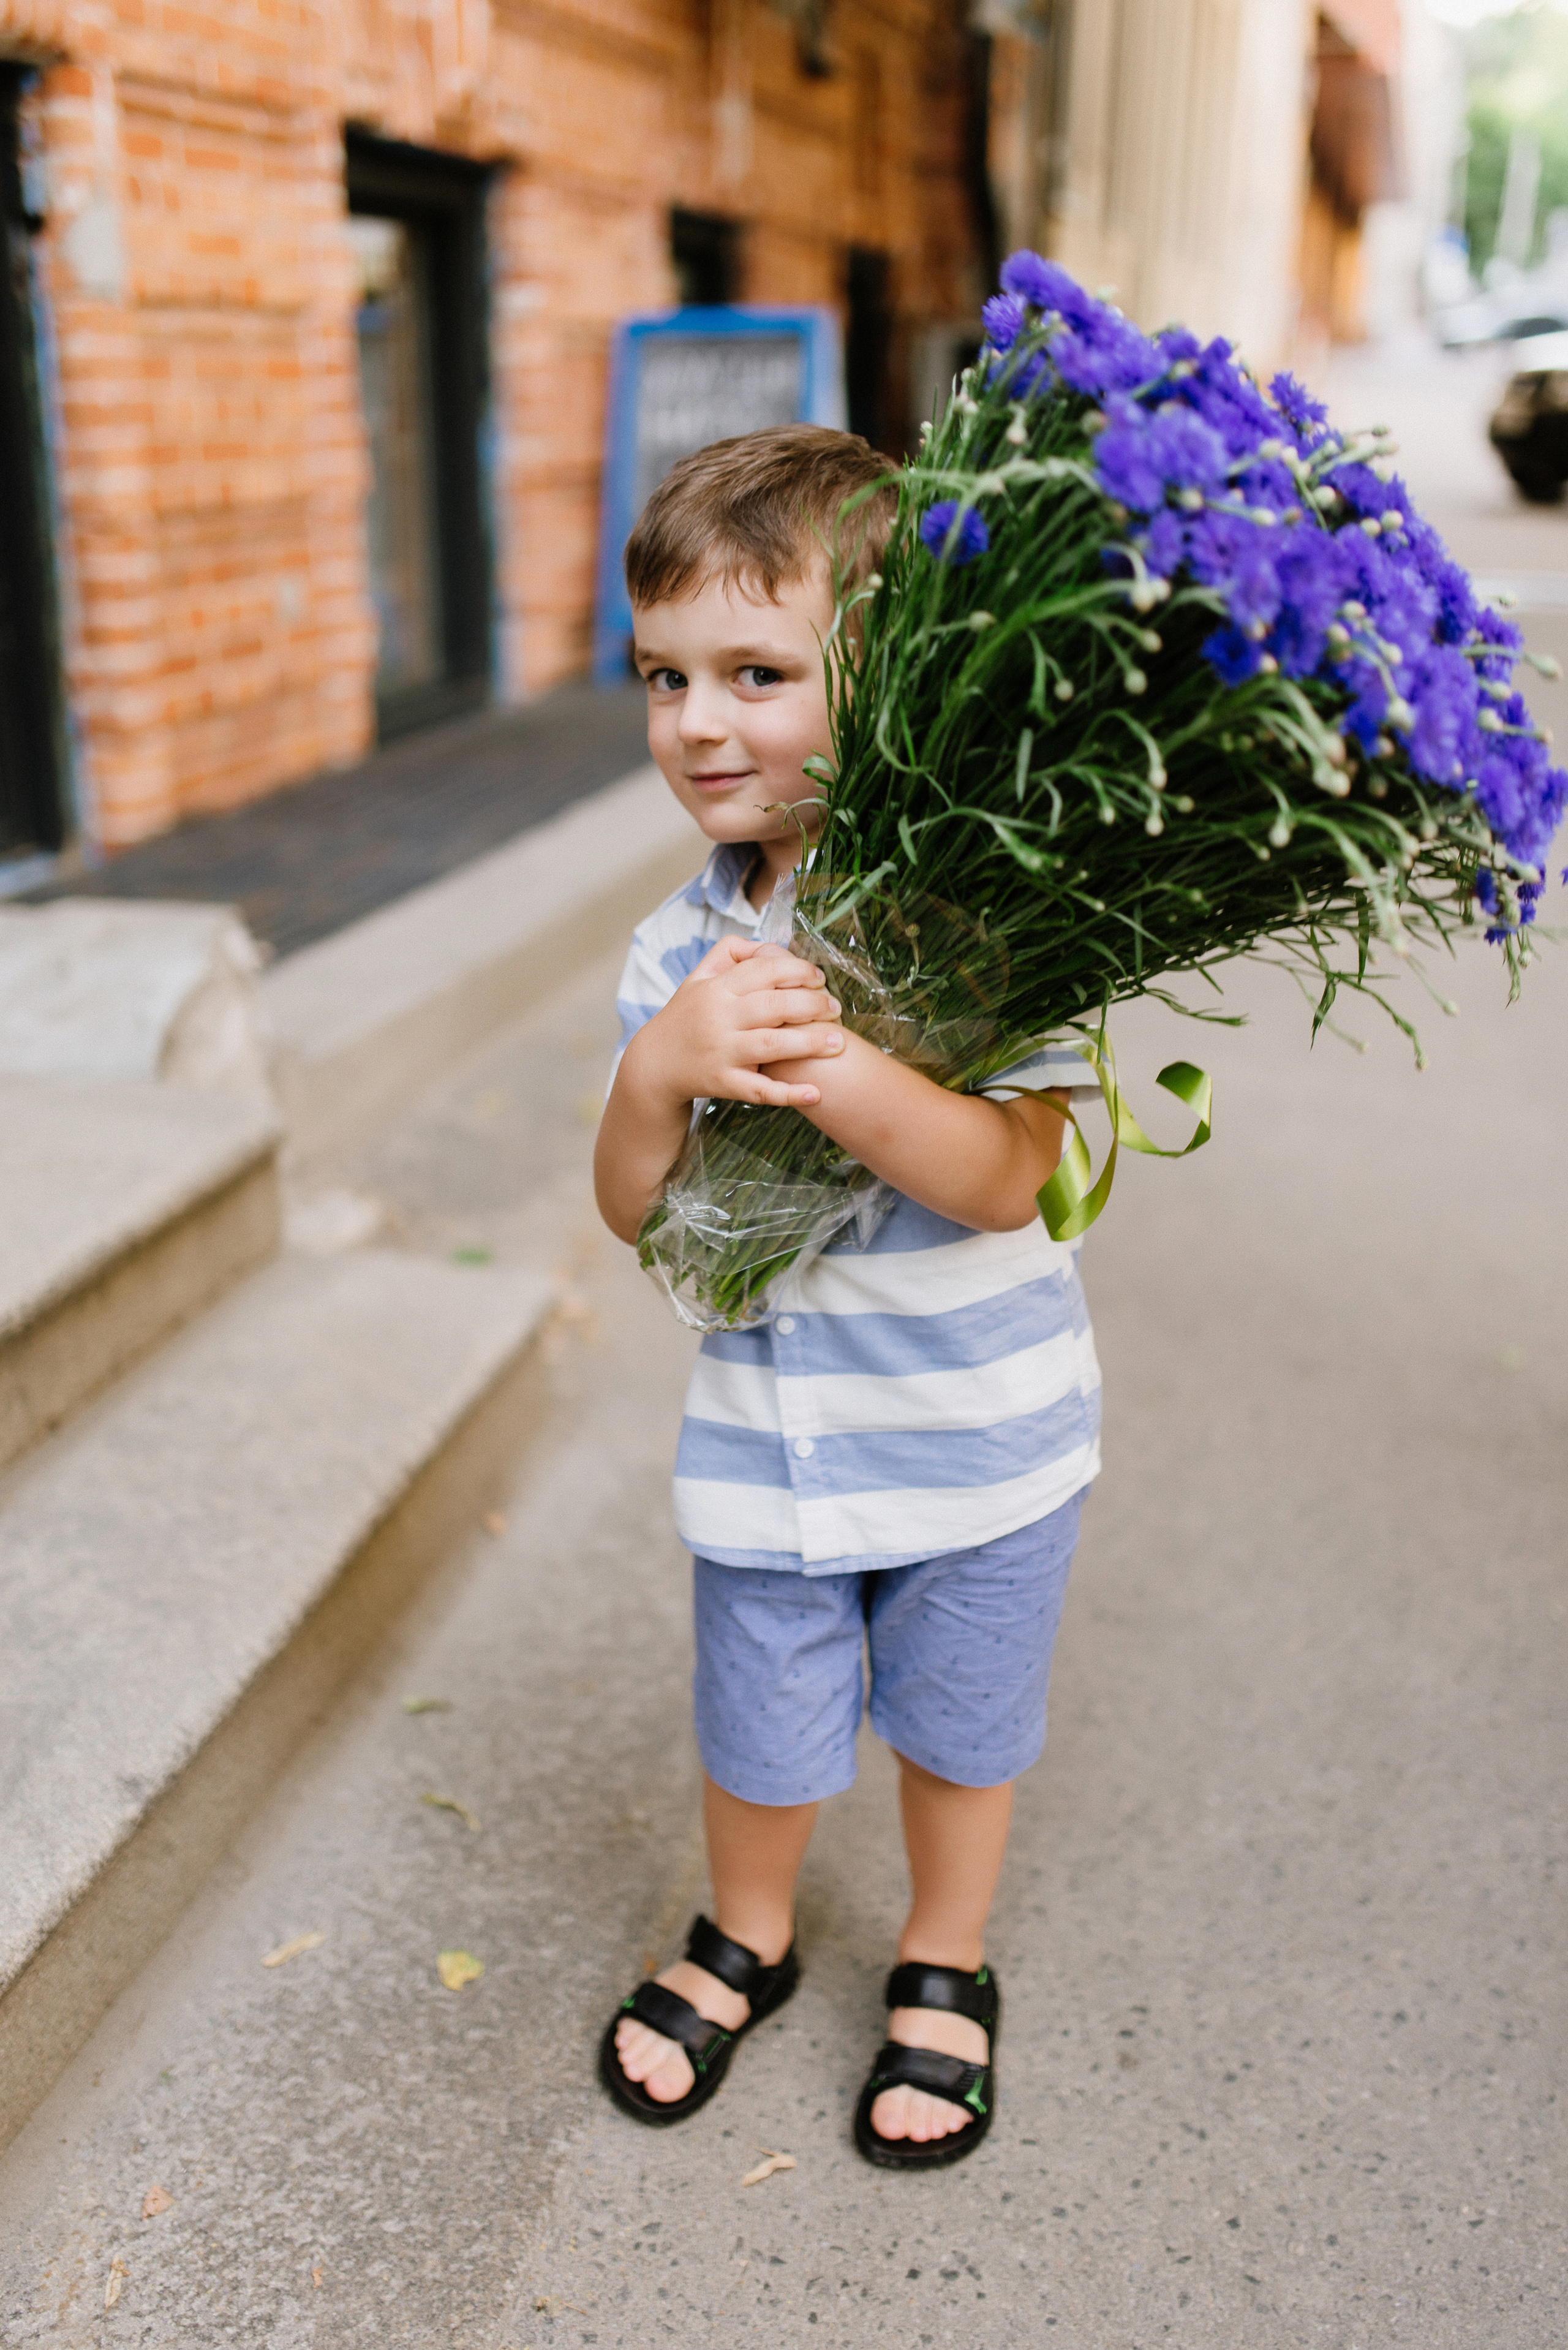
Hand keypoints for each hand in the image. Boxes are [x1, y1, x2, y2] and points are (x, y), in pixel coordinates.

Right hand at [623, 936, 845, 1111]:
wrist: (653, 1065)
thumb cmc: (685, 1017)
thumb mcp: (698, 977)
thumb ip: (730, 953)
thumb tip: (767, 945)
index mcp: (717, 989)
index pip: (763, 970)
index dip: (797, 970)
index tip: (819, 978)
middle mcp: (719, 1019)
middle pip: (773, 1006)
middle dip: (812, 1005)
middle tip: (836, 1008)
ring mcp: (721, 1053)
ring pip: (771, 1046)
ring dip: (809, 1044)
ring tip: (838, 1042)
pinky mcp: (723, 1083)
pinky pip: (759, 1090)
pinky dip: (787, 1094)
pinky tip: (815, 1094)